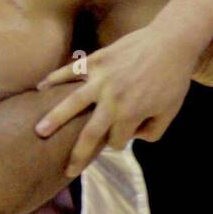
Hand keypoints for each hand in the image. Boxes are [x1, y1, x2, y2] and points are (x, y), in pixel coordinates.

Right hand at [34, 24, 203, 177]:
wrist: (172, 43)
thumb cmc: (174, 79)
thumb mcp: (170, 111)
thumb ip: (154, 132)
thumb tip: (134, 138)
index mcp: (130, 114)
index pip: (116, 140)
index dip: (118, 143)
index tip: (120, 138)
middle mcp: (111, 100)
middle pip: (88, 133)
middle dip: (78, 155)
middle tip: (67, 170)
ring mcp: (101, 79)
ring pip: (71, 103)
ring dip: (54, 119)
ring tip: (39, 131)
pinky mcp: (97, 60)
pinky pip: (71, 71)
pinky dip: (54, 78)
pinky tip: (40, 88)